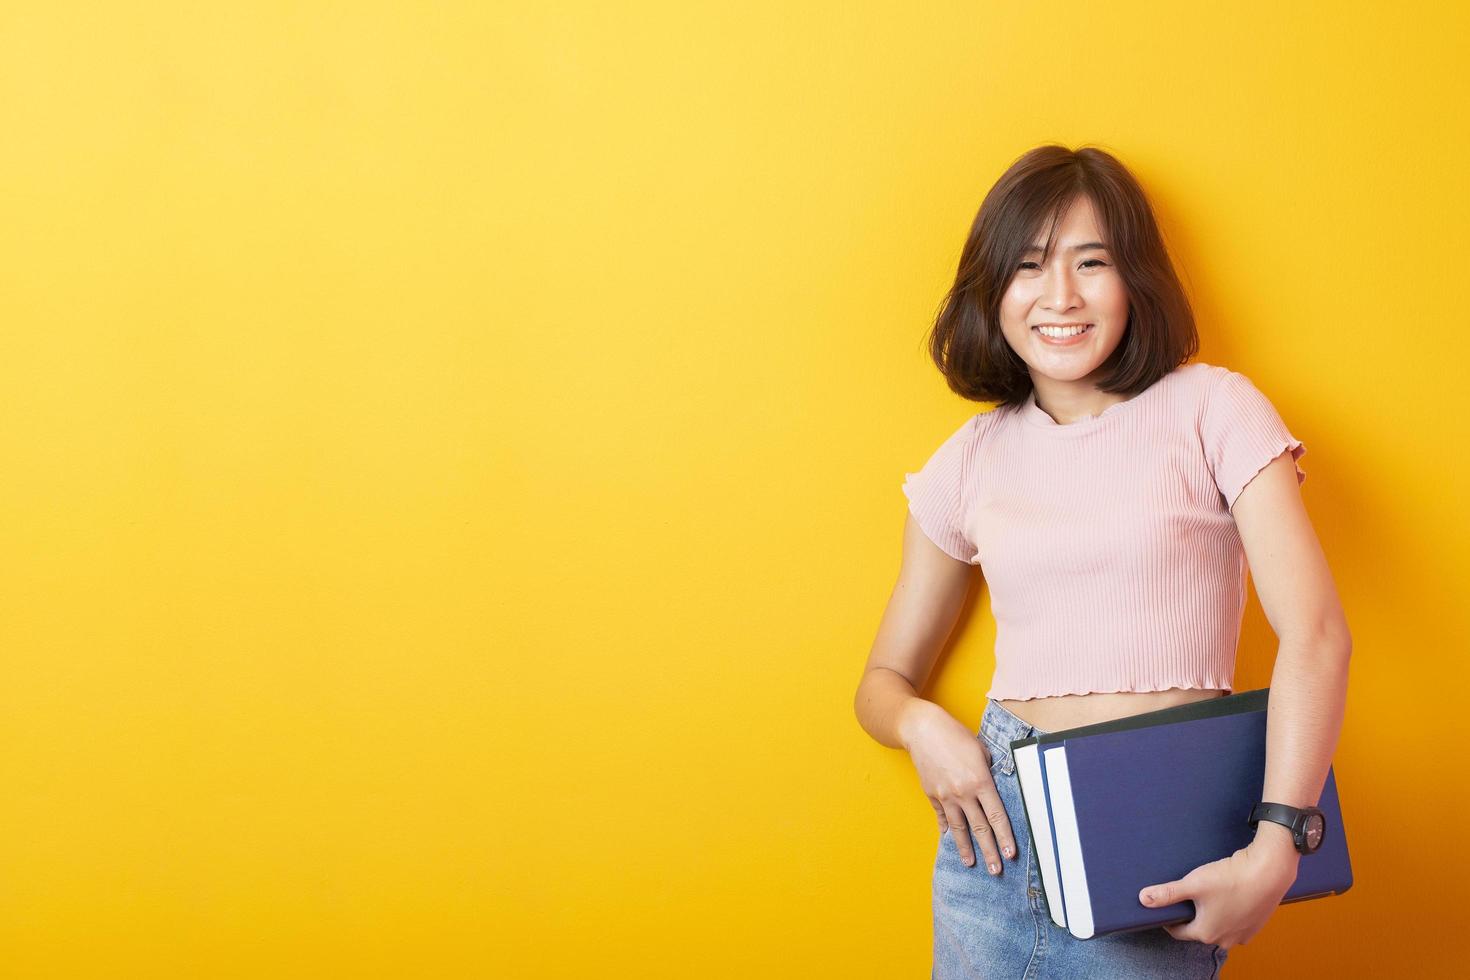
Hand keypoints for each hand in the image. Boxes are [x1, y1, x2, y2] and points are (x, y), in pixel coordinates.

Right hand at [900, 700, 1018, 875]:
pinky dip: (947, 829)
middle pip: (980, 828)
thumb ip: (989, 772)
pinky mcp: (932, 795)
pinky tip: (950, 838)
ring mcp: (946, 796)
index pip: (997, 817)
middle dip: (989, 852)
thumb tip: (993, 787)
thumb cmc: (955, 735)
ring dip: (966, 849)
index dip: (1005, 837)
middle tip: (996, 871)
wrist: (922, 729)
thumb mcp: (981, 750)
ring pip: (959, 828)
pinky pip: (942, 816)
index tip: (1010, 854)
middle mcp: (964, 793)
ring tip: (971, 864)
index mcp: (981, 782)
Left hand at [1136, 841, 1298, 949]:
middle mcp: (1225, 940)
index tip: (1165, 904)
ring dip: (1211, 912)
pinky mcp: (1256, 924)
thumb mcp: (1193, 884)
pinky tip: (1228, 893)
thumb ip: (1167, 893)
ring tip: (1208, 891)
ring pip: (1218, 924)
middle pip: (1199, 928)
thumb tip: (1144, 900)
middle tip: (1189, 893)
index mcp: (1205, 934)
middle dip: (1191, 913)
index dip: (1168, 917)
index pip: (1178, 931)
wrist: (1270, 871)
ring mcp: (1242, 934)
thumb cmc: (1231, 878)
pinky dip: (1229, 910)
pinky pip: (1235, 920)